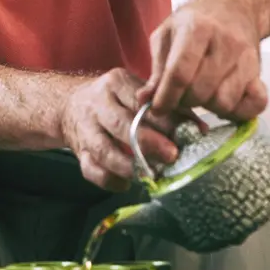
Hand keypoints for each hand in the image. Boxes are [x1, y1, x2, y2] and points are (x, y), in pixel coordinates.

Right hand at [59, 68, 196, 192]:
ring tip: (151, 175)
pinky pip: (91, 170)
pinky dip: (110, 181)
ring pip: (103, 150)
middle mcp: (97, 105)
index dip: (164, 119)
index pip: (140, 102)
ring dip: (129, 165)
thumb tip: (199, 128)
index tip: (186, 133)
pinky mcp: (78, 152)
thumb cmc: (114, 99)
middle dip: (148, 142)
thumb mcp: (135, 92)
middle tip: (172, 155)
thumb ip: (166, 107)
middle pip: (121, 124)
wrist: (69, 105)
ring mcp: (85, 129)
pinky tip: (127, 185)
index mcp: (115, 84)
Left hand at [137, 0, 267, 121]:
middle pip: (201, 91)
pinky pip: (255, 105)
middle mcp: (226, 43)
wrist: (233, 6)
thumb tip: (144, 100)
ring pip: (225, 102)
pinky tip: (224, 101)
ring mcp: (247, 58)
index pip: (180, 74)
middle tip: (180, 96)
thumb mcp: (167, 35)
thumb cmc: (195, 22)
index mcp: (197, 29)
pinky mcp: (260, 72)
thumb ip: (157, 69)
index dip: (166, 97)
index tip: (157, 108)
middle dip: (184, 101)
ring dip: (208, 107)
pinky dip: (239, 111)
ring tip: (201, 94)